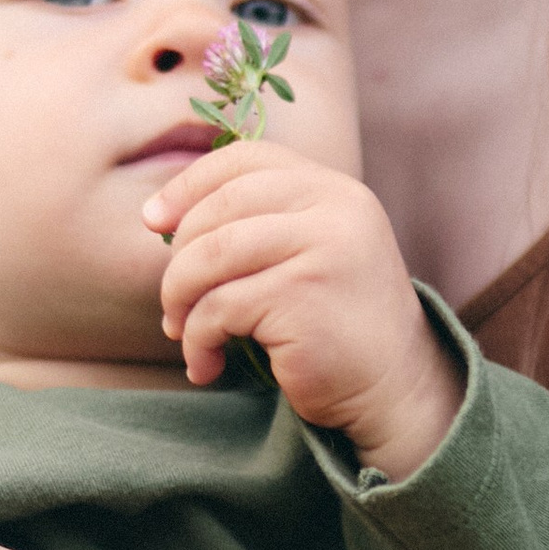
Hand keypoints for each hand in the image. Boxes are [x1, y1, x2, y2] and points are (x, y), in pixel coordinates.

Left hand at [145, 140, 461, 477]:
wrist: (395, 389)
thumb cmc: (336, 324)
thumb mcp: (309, 253)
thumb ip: (260, 223)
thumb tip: (158, 214)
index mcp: (335, 189)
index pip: (245, 160)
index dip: (188, 185)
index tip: (153, 220)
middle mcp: (335, 209)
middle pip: (218, 208)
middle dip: (178, 257)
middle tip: (172, 302)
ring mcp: (322, 250)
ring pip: (209, 256)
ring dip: (179, 299)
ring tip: (181, 332)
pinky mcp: (303, 298)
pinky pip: (219, 308)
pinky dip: (198, 339)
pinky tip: (206, 364)